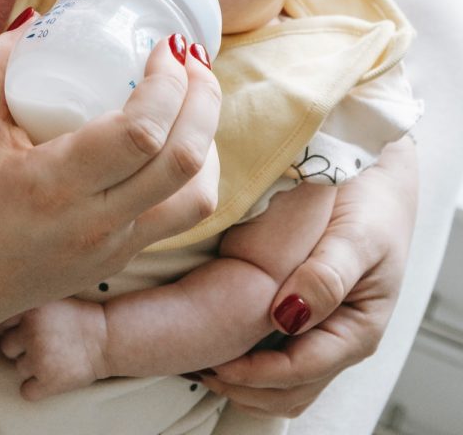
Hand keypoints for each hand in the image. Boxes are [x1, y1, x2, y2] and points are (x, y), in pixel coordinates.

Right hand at [0, 27, 219, 369]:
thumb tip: (36, 19)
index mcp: (57, 184)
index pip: (142, 132)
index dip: (168, 83)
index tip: (165, 47)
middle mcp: (97, 221)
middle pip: (186, 161)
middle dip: (204, 100)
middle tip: (193, 62)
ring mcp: (114, 248)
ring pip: (197, 197)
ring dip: (208, 141)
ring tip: (193, 101)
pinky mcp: (120, 262)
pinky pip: (180, 217)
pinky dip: (194, 175)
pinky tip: (176, 142)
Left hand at [0, 298, 108, 397]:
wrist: (106, 338)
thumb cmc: (76, 318)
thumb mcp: (51, 299)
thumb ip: (26, 306)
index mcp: (31, 309)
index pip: (0, 323)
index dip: (12, 328)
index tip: (27, 328)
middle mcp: (31, 332)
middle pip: (7, 347)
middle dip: (22, 348)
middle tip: (44, 343)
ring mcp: (38, 358)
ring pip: (18, 368)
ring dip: (31, 366)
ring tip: (52, 356)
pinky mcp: (47, 382)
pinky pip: (26, 391)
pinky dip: (35, 388)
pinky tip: (50, 376)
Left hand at [195, 139, 417, 417]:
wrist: (378, 185)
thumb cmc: (372, 207)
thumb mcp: (356, 236)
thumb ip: (327, 276)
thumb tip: (287, 317)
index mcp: (357, 330)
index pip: (301, 371)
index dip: (257, 374)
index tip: (217, 363)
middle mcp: (340, 341)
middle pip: (290, 389)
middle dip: (245, 386)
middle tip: (197, 367)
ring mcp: (325, 331)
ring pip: (284, 383)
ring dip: (246, 381)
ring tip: (202, 362)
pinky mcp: (309, 316)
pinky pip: (279, 355)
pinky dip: (251, 359)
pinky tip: (220, 340)